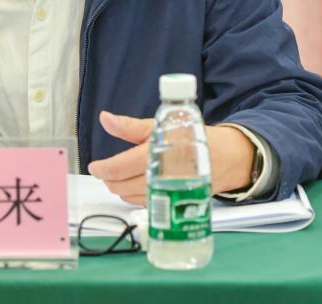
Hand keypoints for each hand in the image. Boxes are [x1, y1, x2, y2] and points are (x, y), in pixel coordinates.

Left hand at [86, 111, 256, 204]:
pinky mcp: (175, 202)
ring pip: (132, 197)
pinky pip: (146, 204)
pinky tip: (133, 186)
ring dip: (120, 189)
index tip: (94, 166)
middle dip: (109, 179)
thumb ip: (130, 126)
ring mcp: (168, 193)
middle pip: (122, 186)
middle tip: (105, 171)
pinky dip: (134, 196)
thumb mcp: (161, 125)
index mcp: (157, 154)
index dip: (103, 169)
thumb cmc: (192, 136)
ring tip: (117, 177)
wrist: (227, 156)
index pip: (120, 168)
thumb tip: (104, 118)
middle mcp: (161, 177)